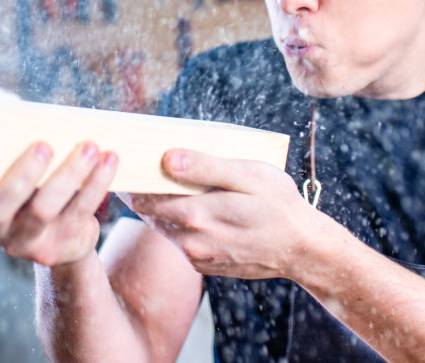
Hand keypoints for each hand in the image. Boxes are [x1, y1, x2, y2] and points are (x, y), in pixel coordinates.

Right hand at [0, 141, 117, 266]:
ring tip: (89, 147)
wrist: (62, 235)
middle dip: (21, 175)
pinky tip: (109, 160)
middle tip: (43, 146)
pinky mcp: (59, 246)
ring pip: (43, 210)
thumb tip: (8, 104)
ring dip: (69, 175)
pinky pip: (80, 214)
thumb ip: (4, 141)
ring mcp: (25, 242)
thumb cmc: (31, 182)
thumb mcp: (12, 164)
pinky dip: (96, 184)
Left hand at [123, 149, 324, 280]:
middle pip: (149, 212)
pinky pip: (180, 240)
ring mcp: (197, 256)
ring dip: (157, 207)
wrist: (301, 248)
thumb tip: (168, 158)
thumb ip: (207, 167)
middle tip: (131, 165)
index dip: (132, 177)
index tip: (122, 160)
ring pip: (163, 226)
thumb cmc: (278, 204)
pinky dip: (176, 223)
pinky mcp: (204, 265)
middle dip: (138, 190)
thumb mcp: (250, 175)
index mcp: (198, 214)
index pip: (145, 195)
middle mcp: (191, 240)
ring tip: (156, 181)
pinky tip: (185, 205)